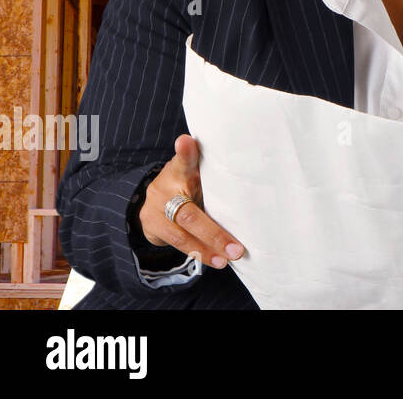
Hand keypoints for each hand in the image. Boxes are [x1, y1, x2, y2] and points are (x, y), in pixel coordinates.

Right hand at [138, 134, 244, 269]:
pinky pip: (177, 244)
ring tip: (228, 259)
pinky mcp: (151, 227)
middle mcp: (164, 188)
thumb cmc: (187, 184)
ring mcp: (154, 210)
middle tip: (237, 249)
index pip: (183, 160)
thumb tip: (251, 172)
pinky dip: (199, 253)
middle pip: (189, 214)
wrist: (153, 201)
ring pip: (181, 235)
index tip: (186, 141)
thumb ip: (214, 172)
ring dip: (208, 249)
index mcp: (179, 170)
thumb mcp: (196, 172)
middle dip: (214, 234)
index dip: (185, 152)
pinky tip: (216, 259)